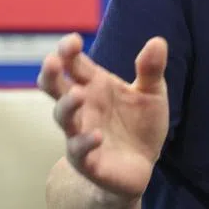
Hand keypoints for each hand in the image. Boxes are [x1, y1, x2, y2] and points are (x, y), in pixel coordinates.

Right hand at [38, 33, 169, 200]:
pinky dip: (85, 142)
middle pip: (55, 86)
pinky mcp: (87, 160)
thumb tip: (158, 41)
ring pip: (63, 116)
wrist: (140, 167)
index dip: (68, 50)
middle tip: (53, 61)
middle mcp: (82, 106)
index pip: (73, 62)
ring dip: (67, 104)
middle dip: (50, 73)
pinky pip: (79, 151)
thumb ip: (151, 70)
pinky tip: (98, 136)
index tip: (74, 41)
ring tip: (78, 94)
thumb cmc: (139, 125)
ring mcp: (80, 132)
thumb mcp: (152, 94)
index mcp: (94, 84)